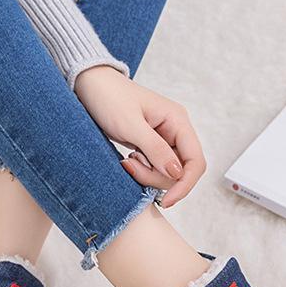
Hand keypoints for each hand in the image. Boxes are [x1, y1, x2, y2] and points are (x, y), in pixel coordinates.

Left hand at [74, 65, 205, 207]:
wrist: (90, 85)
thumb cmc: (109, 98)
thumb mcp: (130, 125)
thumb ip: (155, 150)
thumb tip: (176, 174)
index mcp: (178, 121)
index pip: (196, 161)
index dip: (185, 185)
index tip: (166, 201)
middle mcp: (176, 130)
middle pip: (181, 171)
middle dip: (157, 178)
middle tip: (130, 167)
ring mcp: (164, 138)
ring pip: (167, 172)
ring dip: (147, 174)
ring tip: (126, 161)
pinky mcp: (151, 145)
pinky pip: (154, 167)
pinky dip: (142, 170)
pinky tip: (127, 159)